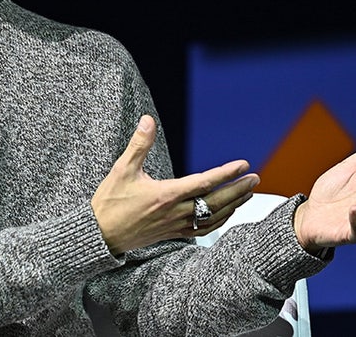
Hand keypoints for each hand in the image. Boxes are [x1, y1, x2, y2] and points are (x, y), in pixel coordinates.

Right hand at [92, 115, 258, 254]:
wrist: (101, 235)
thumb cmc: (110, 202)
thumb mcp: (122, 169)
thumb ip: (138, 144)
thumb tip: (148, 120)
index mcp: (165, 195)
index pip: (204, 182)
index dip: (226, 173)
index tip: (243, 164)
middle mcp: (175, 212)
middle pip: (215, 201)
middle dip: (238, 189)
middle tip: (255, 178)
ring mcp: (176, 225)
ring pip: (212, 217)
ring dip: (233, 205)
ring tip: (248, 194)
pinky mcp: (173, 234)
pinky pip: (203, 230)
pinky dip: (219, 221)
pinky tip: (227, 214)